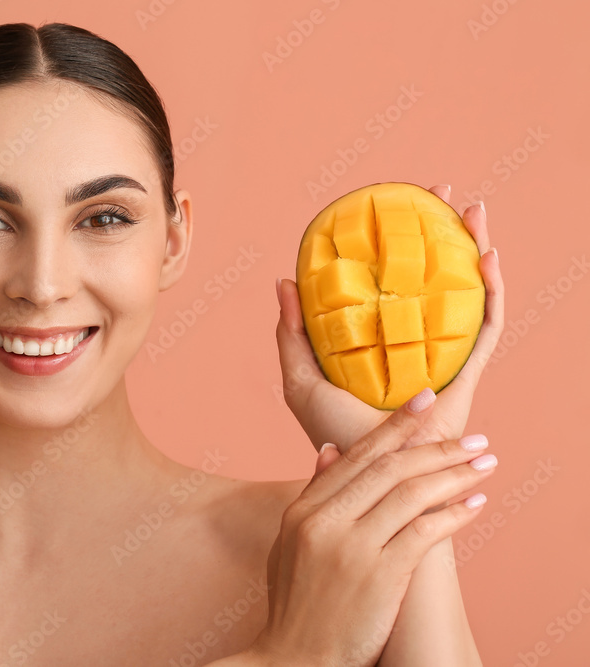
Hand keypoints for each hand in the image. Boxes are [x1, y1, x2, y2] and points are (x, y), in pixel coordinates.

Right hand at [242, 389, 495, 665]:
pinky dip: (454, 514)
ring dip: (454, 474)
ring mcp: (352, 547)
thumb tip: (328, 449)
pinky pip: (424, 532)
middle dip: (434, 444)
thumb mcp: (289, 542)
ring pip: (410, 493)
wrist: (294, 659)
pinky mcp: (379, 576)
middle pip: (387, 467)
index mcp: (303, 510)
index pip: (355, 456)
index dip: (393, 426)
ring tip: (484, 463)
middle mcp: (325, 521)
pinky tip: (475, 505)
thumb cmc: (296, 604)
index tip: (423, 402)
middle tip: (471, 433)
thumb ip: (311, 495)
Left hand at [276, 185, 504, 452]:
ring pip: (465, 291)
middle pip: (433, 275)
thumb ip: (291, 334)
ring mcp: (443, 356)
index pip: (392, 279)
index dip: (395, 242)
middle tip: (440, 190)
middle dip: (442, 230)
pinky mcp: (465, 376)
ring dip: (473, 248)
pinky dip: (490, 293)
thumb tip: (284, 280)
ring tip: (472, 209)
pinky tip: (487, 259)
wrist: (365, 479)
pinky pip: (485, 328)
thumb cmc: (332, 435)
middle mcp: (415, 342)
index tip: (391, 203)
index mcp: (380, 339)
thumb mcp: (300, 378)